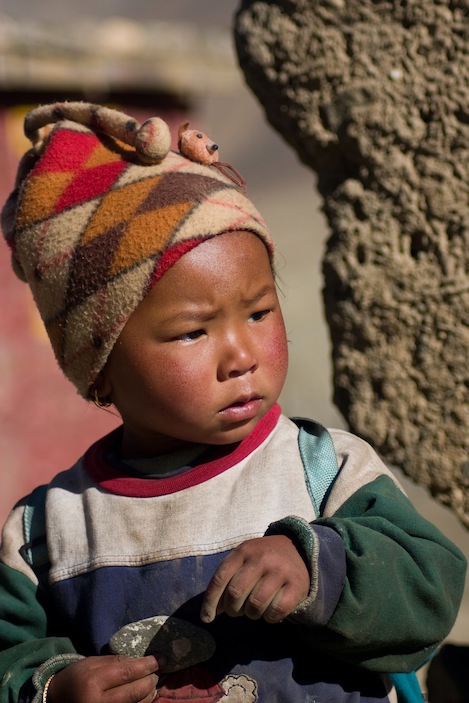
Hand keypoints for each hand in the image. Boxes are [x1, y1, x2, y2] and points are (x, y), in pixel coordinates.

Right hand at [47, 654, 162, 702]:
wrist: (57, 702)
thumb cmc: (76, 679)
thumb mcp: (91, 663)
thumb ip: (116, 661)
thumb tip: (142, 660)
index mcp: (93, 683)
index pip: (127, 673)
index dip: (147, 665)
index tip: (161, 658)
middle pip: (136, 691)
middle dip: (151, 679)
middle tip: (158, 670)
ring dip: (150, 692)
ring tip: (152, 682)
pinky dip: (142, 702)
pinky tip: (145, 695)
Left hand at [200, 534, 309, 624]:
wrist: (297, 548)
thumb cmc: (262, 559)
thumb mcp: (243, 560)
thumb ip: (227, 580)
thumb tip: (211, 611)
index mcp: (244, 551)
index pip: (220, 578)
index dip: (210, 602)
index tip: (206, 618)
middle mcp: (261, 558)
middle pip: (235, 593)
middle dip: (232, 609)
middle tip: (237, 610)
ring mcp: (280, 571)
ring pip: (256, 605)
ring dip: (252, 614)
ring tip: (255, 608)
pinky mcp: (297, 585)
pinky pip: (276, 611)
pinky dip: (270, 617)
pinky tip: (270, 611)